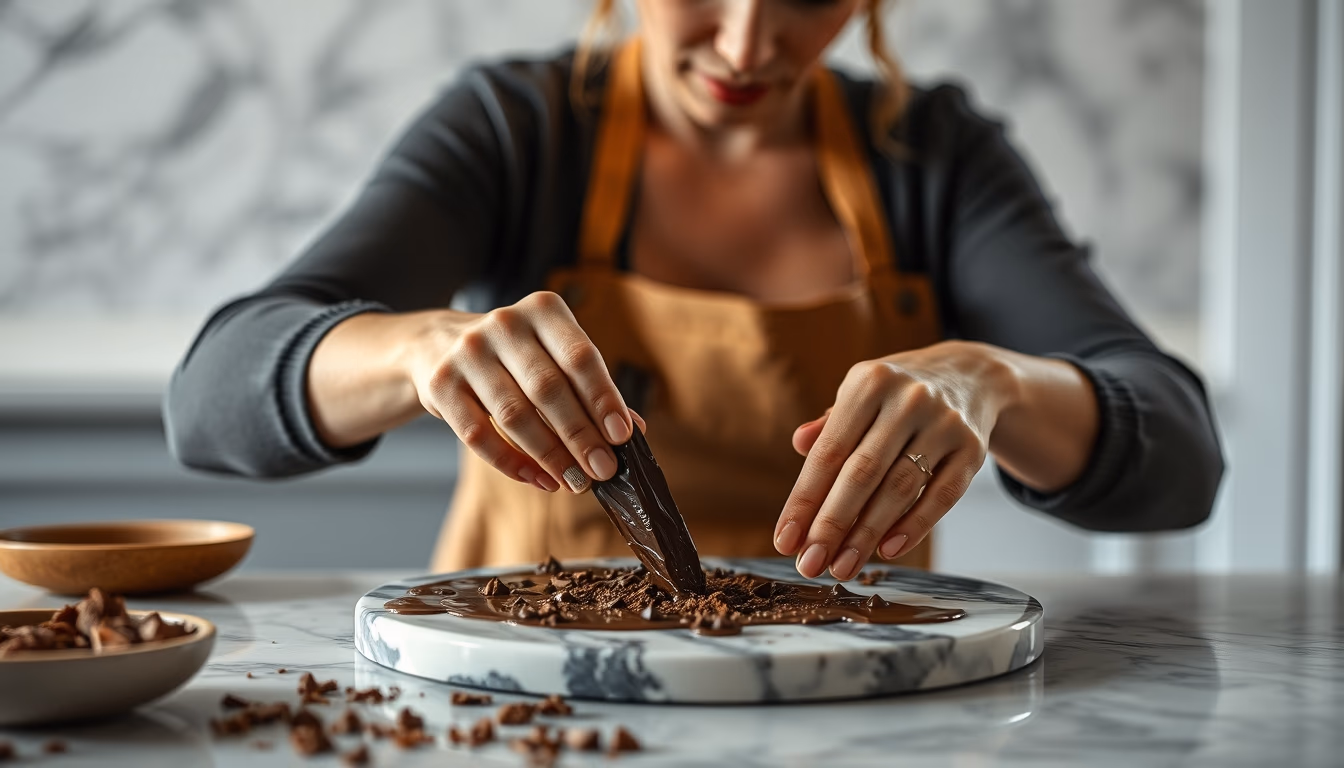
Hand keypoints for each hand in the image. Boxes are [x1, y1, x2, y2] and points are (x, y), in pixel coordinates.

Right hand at [404, 291, 641, 492]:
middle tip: (602, 470)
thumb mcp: (554, 356)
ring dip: (549, 455)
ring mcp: (467, 352)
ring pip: (514, 415)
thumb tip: (635, 430)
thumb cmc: (516, 355)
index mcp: (542, 310)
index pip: (579, 357)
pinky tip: (537, 478)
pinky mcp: (440, 384)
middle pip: (548, 389)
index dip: (603, 398)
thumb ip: (592, 389)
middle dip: (580, 436)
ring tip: (574, 480)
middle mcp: (504, 324)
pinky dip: (511, 462)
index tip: (622, 437)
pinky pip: (478, 434)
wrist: (438, 344)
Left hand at [772, 341, 1017, 579]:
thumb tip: (799, 444)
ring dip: (867, 534)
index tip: (785, 540)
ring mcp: (944, 423)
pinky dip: (915, 525)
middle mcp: (907, 400)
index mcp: (868, 383)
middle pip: (862, 473)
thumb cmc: (896, 396)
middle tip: (810, 564)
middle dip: (832, 525)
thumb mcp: (861, 395)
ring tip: (843, 566)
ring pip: (900, 488)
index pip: (829, 452)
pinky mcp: (973, 448)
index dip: (804, 500)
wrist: (968, 376)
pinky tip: (889, 550)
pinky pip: (943, 494)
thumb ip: (831, 426)